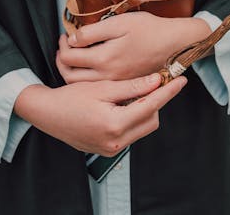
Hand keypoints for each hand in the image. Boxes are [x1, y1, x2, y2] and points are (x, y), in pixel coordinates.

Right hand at [14, 73, 186, 155]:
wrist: (47, 114)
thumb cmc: (71, 98)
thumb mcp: (102, 87)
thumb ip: (131, 87)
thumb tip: (156, 80)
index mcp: (116, 125)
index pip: (152, 106)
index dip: (168, 91)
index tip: (182, 80)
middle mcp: (117, 142)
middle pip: (151, 119)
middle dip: (156, 101)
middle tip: (154, 81)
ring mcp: (112, 149)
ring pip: (142, 127)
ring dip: (144, 109)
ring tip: (136, 90)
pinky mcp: (107, 149)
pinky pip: (130, 132)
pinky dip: (132, 117)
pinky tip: (124, 102)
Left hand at [56, 12, 210, 82]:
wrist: (174, 44)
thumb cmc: (148, 29)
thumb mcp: (119, 23)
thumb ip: (92, 32)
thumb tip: (72, 39)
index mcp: (105, 59)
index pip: (69, 58)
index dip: (62, 45)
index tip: (63, 36)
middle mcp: (108, 77)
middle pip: (71, 76)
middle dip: (61, 61)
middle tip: (61, 48)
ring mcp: (116, 84)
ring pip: (82, 85)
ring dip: (71, 72)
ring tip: (70, 58)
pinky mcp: (124, 87)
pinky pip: (97, 88)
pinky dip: (85, 80)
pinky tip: (87, 68)